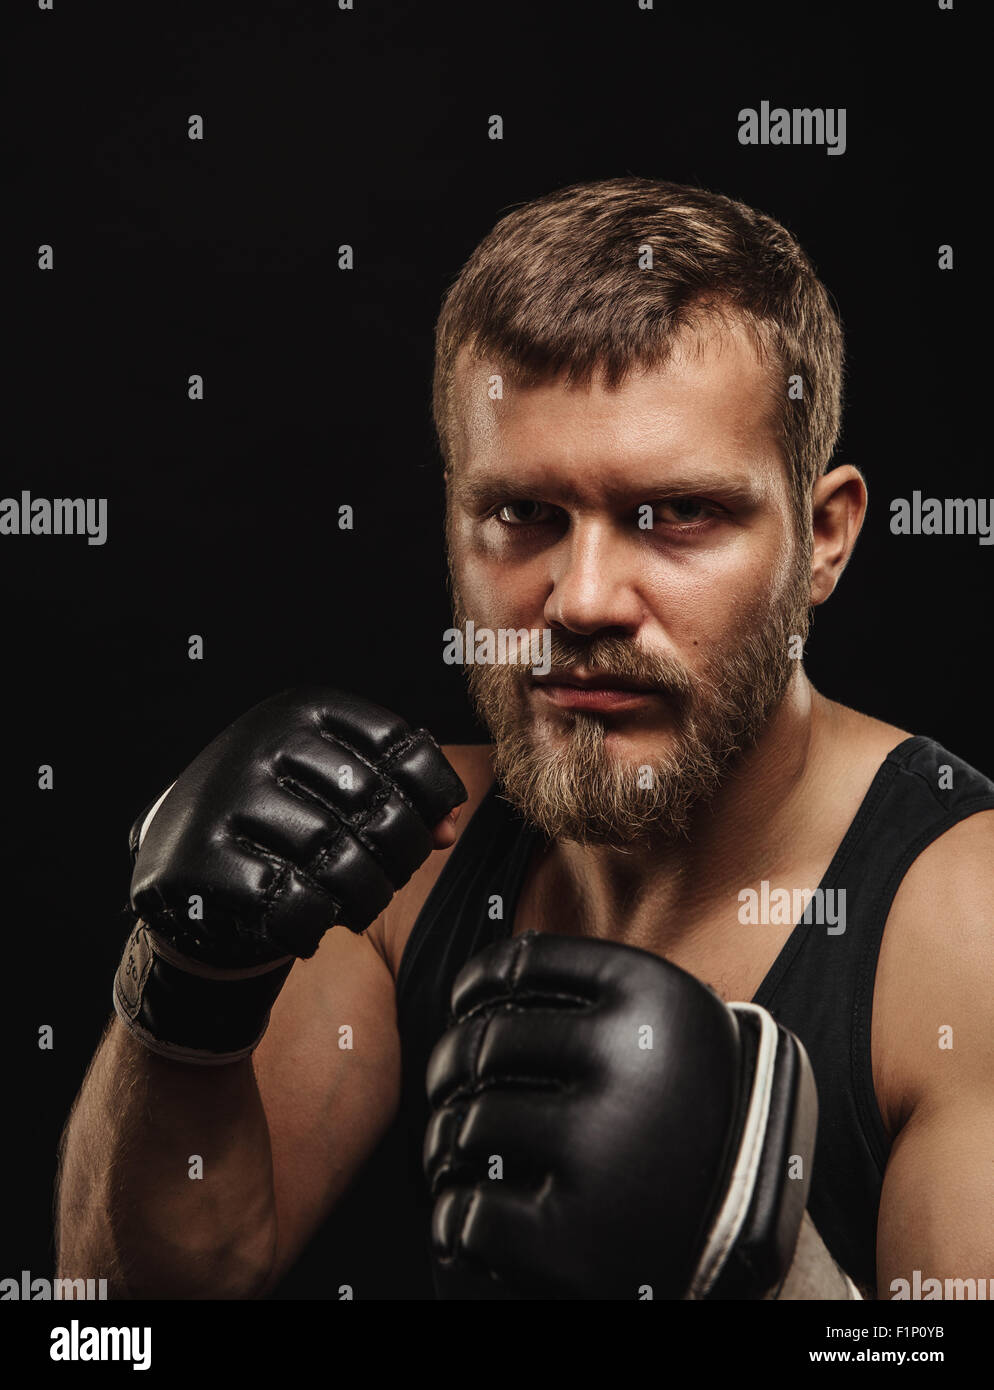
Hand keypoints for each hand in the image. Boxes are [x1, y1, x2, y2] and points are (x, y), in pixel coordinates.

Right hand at [129, 685, 467, 967]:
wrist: (186, 860)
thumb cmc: (285, 820)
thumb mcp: (338, 790)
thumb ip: (403, 798)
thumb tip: (447, 828)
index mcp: (303, 710)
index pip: (400, 743)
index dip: (433, 794)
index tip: (434, 830)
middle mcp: (265, 742)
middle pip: (378, 806)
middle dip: (401, 857)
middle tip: (389, 879)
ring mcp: (230, 798)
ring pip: (340, 861)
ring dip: (364, 899)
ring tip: (355, 906)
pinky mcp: (204, 858)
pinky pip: (294, 903)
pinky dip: (315, 927)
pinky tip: (310, 925)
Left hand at [423, 930, 816, 1298]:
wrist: (757, 1238)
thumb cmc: (693, 1119)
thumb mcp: (671, 1028)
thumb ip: (594, 995)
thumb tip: (485, 979)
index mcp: (654, 993)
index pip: (520, 963)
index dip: (474, 986)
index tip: (464, 1009)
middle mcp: (632, 1059)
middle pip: (483, 1043)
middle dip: (448, 1068)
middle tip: (448, 1089)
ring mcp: (604, 1148)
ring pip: (467, 1125)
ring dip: (445, 1144)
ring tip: (454, 1154)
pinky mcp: (577, 1238)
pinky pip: (469, 1213)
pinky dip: (456, 1219)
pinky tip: (470, 1216)